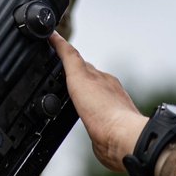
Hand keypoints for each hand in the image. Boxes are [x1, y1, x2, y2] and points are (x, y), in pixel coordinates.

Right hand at [50, 32, 146, 170]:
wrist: (120, 139)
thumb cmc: (103, 109)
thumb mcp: (80, 76)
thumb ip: (69, 57)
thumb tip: (57, 37)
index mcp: (100, 78)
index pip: (79, 62)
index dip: (65, 57)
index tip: (55, 49)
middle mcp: (105, 93)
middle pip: (86, 79)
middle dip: (72, 76)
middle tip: (59, 74)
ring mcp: (106, 112)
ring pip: (89, 99)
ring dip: (79, 96)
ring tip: (67, 96)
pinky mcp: (103, 130)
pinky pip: (91, 118)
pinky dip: (83, 114)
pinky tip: (80, 118)